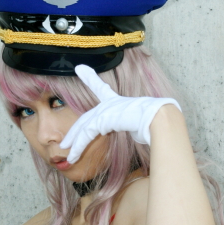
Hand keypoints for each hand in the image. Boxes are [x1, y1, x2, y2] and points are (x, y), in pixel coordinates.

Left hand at [59, 65, 181, 163]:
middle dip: (74, 132)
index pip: (100, 88)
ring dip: (74, 144)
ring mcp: (105, 109)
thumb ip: (134, 127)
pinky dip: (78, 146)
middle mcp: (110, 103)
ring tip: (67, 156)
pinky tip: (72, 155)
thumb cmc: (155, 122)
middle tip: (64, 144)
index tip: (80, 68)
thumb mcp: (140, 123)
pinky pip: (86, 134)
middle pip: (86, 118)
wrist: (159, 119)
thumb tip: (140, 134)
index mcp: (117, 101)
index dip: (90, 78)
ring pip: (83, 128)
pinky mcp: (103, 119)